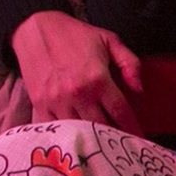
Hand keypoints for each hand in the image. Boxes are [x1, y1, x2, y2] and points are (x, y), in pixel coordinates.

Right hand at [10, 11, 143, 133]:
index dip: (132, 127)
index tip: (138, 138)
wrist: (36, 29)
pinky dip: (66, 137)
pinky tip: (74, 140)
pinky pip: (55, 130)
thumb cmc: (75, 34)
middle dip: (113, 137)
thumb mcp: (109, 40)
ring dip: (91, 139)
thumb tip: (139, 89)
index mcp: (97, 78)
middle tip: (120, 144)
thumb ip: (129, 63)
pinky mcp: (40, 104)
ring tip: (101, 146)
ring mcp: (57, 101)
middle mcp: (78, 93)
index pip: (121, 111)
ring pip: (79, 132)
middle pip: (102, 127)